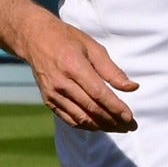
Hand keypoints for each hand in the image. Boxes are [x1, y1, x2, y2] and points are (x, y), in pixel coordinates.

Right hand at [19, 14, 137, 130]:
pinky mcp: (48, 100)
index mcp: (74, 66)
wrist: (35, 39)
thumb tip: (132, 87)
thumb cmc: (67, 39)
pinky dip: (86, 125)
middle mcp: (61, 83)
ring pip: (81, 118)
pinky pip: (70, 119)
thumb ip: (112, 70)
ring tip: (119, 128)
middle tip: (130, 126)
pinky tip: (100, 125)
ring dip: (102, 126)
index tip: (130, 117)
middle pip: (91, 109)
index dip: (116, 108)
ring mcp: (53, 94)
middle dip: (114, 121)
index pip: (99, 94)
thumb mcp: (92, 48)